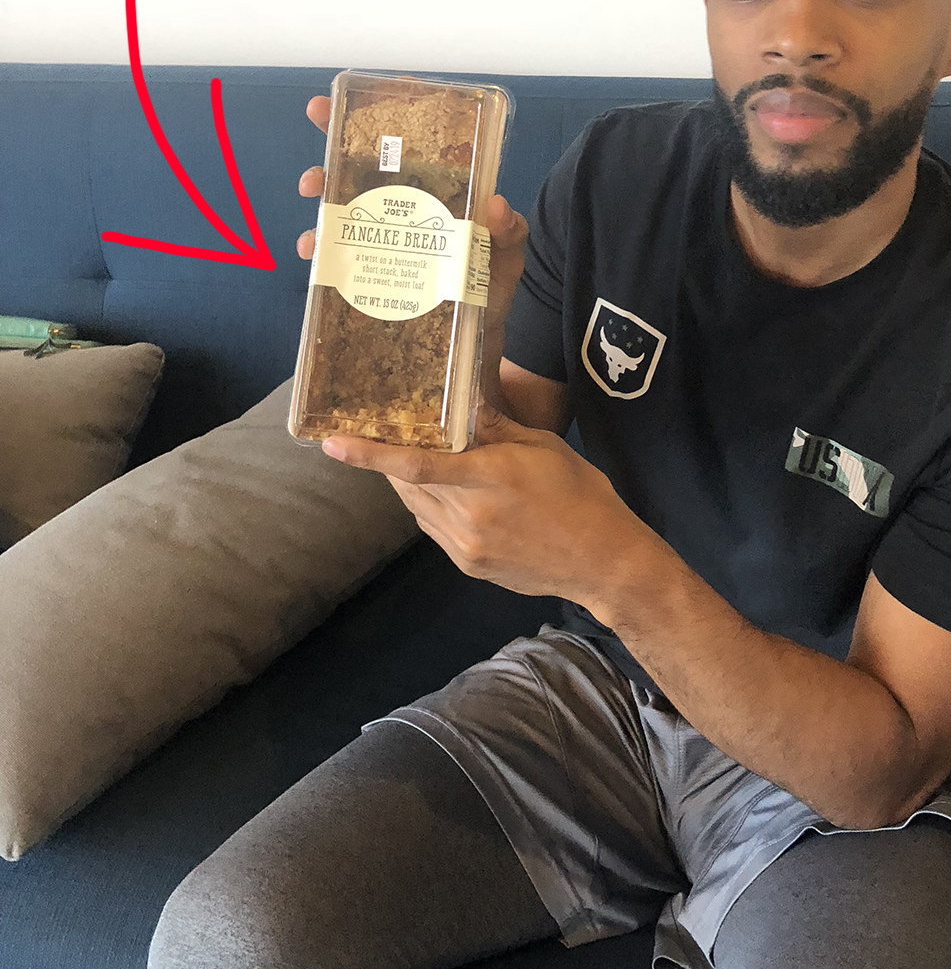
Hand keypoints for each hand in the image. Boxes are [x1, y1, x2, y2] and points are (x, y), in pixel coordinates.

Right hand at [295, 93, 528, 396]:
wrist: (477, 348)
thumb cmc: (493, 289)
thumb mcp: (508, 257)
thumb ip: (509, 232)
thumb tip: (497, 206)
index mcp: (439, 190)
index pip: (411, 140)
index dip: (382, 110)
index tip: (355, 93)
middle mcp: (405, 207)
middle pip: (365, 163)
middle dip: (335, 139)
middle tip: (319, 122)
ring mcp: (383, 238)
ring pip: (344, 202)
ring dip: (323, 190)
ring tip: (314, 188)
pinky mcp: (367, 273)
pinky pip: (336, 253)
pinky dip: (320, 247)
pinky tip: (314, 250)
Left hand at [321, 403, 670, 609]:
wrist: (601, 561)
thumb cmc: (580, 494)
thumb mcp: (541, 446)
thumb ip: (494, 427)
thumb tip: (460, 403)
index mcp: (488, 479)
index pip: (414, 465)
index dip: (369, 454)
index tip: (332, 443)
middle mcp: (468, 516)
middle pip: (407, 484)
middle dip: (389, 460)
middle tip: (376, 433)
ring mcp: (465, 546)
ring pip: (417, 507)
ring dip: (409, 483)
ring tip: (416, 458)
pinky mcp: (468, 565)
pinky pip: (433, 528)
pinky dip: (430, 506)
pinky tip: (448, 492)